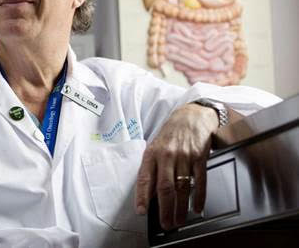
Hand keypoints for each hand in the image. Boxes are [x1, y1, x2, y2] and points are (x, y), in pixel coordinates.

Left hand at [135, 103, 218, 229]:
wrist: (191, 116)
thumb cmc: (171, 134)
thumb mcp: (156, 147)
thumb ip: (153, 168)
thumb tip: (150, 193)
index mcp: (152, 153)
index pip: (145, 178)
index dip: (142, 196)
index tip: (141, 211)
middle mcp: (167, 155)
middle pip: (165, 187)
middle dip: (165, 209)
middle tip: (166, 224)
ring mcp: (184, 156)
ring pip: (182, 187)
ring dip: (181, 208)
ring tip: (179, 221)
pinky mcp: (200, 157)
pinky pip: (200, 181)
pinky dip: (199, 197)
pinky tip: (197, 208)